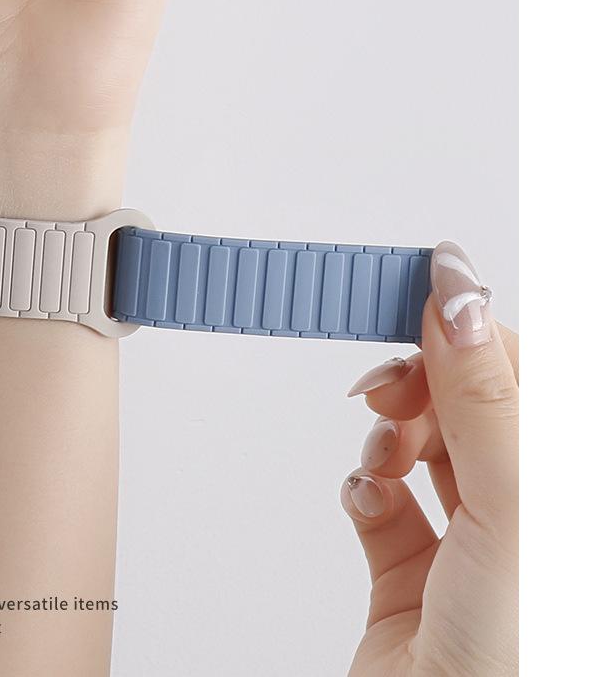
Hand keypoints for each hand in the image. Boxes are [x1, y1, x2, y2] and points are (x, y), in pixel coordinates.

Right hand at [344, 242, 517, 675]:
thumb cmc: (518, 660)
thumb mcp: (515, 506)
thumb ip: (483, 394)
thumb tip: (458, 296)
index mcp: (562, 481)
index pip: (518, 368)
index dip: (468, 325)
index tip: (419, 288)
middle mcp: (522, 505)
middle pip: (462, 399)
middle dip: (419, 380)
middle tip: (389, 383)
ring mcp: (466, 538)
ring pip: (420, 441)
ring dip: (392, 433)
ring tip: (385, 451)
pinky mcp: (410, 570)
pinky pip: (380, 498)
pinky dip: (365, 486)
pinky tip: (368, 496)